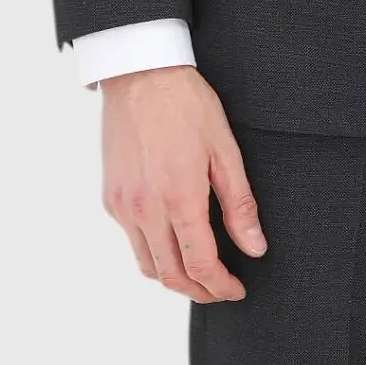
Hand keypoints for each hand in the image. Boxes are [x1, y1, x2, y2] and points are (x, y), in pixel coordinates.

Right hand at [99, 65, 266, 302]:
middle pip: (170, 275)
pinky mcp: (110, 197)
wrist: (140, 73)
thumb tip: (255, 247)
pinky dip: (152, 250)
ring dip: (173, 276)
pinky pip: (131, 239)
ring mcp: (122, 205)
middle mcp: (145, 208)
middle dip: (198, 291)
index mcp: (179, 197)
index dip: (221, 286)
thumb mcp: (225, 148)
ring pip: (146, 264)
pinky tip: (171, 236)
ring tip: (197, 270)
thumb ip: (240, 203)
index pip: (200, 264)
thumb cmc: (186, 103)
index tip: (236, 289)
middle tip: (220, 289)